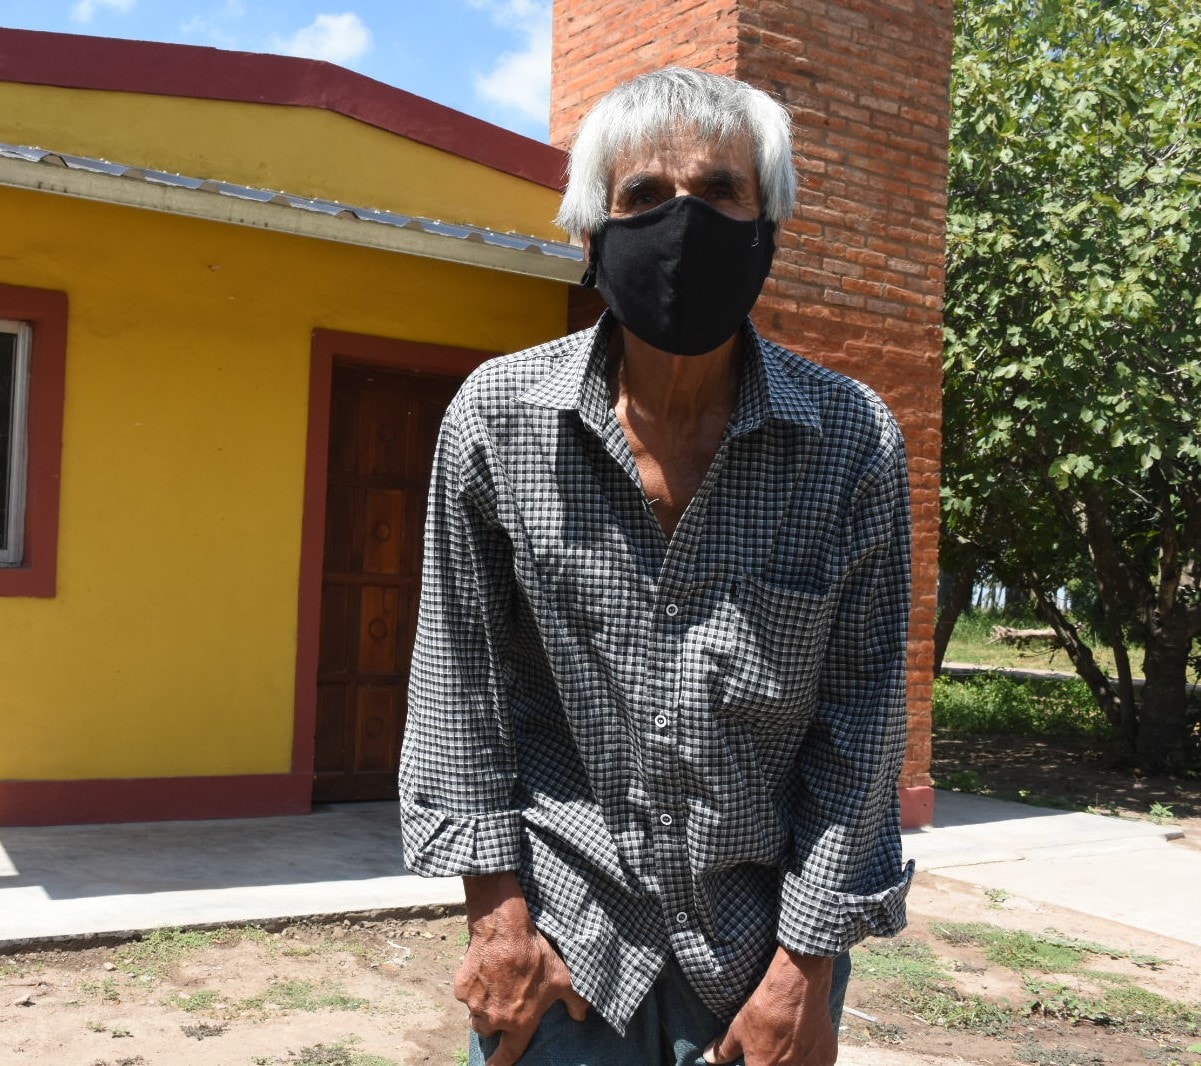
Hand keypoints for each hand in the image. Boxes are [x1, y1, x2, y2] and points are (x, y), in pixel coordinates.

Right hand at [456, 872, 588, 1065]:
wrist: (505, 930)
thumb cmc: (535, 954)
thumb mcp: (563, 977)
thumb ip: (575, 1001)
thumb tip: (580, 1016)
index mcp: (519, 1022)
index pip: (508, 1054)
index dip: (500, 1065)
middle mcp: (494, 1019)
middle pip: (489, 1031)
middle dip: (495, 1021)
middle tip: (505, 1001)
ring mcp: (475, 1004)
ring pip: (476, 1014)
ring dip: (483, 1006)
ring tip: (496, 985)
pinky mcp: (461, 988)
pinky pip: (466, 995)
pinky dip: (474, 987)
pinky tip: (485, 972)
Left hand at [703, 948, 835, 1065]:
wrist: (798, 987)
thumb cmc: (767, 1008)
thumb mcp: (739, 1027)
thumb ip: (724, 1049)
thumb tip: (710, 1058)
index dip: (757, 1064)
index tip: (759, 1057)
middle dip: (775, 1063)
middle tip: (774, 1050)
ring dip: (795, 1062)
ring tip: (790, 1044)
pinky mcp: (828, 1058)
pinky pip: (818, 1063)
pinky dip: (810, 1057)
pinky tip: (804, 1041)